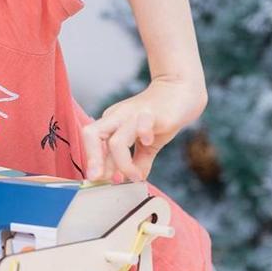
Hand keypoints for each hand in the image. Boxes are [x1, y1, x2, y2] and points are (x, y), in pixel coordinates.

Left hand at [82, 79, 206, 182]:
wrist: (180, 90)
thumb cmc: (160, 116)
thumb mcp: (147, 143)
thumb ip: (139, 161)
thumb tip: (135, 179)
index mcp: (111, 124)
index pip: (92, 143)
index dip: (94, 163)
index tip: (103, 180)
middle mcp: (117, 117)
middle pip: (91, 135)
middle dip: (93, 159)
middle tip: (98, 178)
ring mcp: (133, 114)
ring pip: (116, 140)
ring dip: (123, 163)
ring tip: (134, 177)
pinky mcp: (152, 113)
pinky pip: (141, 124)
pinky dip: (142, 136)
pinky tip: (147, 142)